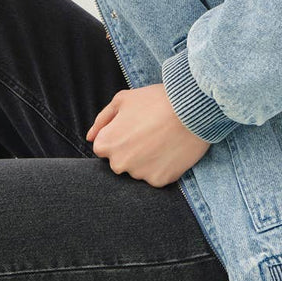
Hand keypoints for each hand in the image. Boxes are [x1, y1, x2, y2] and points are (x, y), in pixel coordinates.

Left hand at [86, 83, 211, 186]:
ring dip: (148, 160)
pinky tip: (171, 150)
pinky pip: (157, 177)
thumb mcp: (123, 99)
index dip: (120, 136)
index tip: (135, 127)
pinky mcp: (159, 181)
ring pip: (139, 171)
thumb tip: (89, 137)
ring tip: (163, 140)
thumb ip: (102, 119)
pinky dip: (164, 167)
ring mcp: (139, 174)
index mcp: (106, 144)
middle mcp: (118, 163)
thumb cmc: (155, 100)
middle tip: (150, 133)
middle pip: (120, 161)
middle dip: (131, 151)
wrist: (191, 109)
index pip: (104, 147)